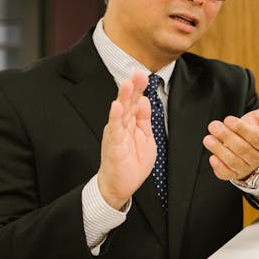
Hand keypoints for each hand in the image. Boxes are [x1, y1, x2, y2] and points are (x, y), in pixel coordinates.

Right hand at [96, 71, 156, 209]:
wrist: (121, 185)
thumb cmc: (132, 162)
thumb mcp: (145, 138)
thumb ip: (144, 120)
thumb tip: (145, 101)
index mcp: (131, 123)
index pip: (136, 102)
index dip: (139, 89)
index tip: (144, 74)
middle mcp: (122, 125)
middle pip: (128, 103)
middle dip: (133, 88)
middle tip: (137, 73)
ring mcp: (116, 134)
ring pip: (119, 112)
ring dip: (123, 98)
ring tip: (126, 84)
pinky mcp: (113, 145)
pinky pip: (114, 130)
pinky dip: (115, 118)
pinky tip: (116, 106)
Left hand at [204, 99, 258, 180]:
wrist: (248, 151)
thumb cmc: (252, 133)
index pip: (255, 138)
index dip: (241, 129)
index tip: (228, 119)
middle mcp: (257, 158)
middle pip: (242, 149)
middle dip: (226, 136)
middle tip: (213, 125)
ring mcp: (245, 168)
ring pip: (233, 161)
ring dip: (219, 150)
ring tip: (208, 139)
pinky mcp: (233, 175)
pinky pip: (226, 173)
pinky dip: (219, 166)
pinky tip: (212, 157)